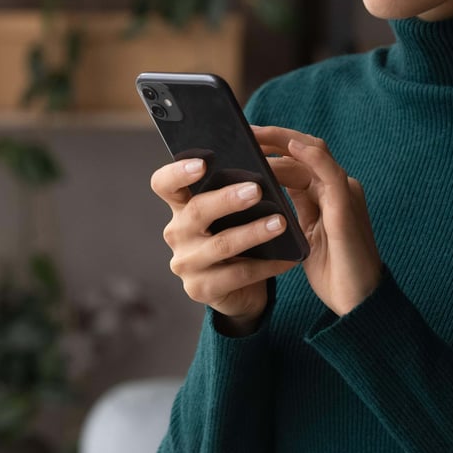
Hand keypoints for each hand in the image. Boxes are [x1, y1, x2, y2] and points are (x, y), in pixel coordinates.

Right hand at [149, 158, 295, 335]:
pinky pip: (238, 274)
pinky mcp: (201, 289)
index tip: (202, 163)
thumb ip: (233, 193)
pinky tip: (288, 258)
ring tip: (280, 222)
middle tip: (256, 190)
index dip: (178, 172)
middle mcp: (177, 234)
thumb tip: (261, 169)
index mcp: (180, 207)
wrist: (237, 288)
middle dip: (227, 199)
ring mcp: (187, 263)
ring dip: (253, 232)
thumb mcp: (229, 215)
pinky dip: (266, 265)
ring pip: (221, 244)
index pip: (164, 184)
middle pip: (196, 211)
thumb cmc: (234, 238)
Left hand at [254, 126, 381, 315]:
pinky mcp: (347, 207)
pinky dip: (310, 156)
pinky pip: (330, 172)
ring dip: (282, 141)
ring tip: (252, 134)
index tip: (241, 141)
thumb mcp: (304, 237)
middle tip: (241, 130)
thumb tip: (259, 194)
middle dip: (272, 138)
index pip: (298, 160)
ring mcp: (345, 194)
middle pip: (304, 149)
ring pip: (314, 153)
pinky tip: (289, 147)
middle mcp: (338, 188)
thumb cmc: (332, 274)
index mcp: (327, 194)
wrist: (358, 304)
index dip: (271, 147)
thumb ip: (291, 211)